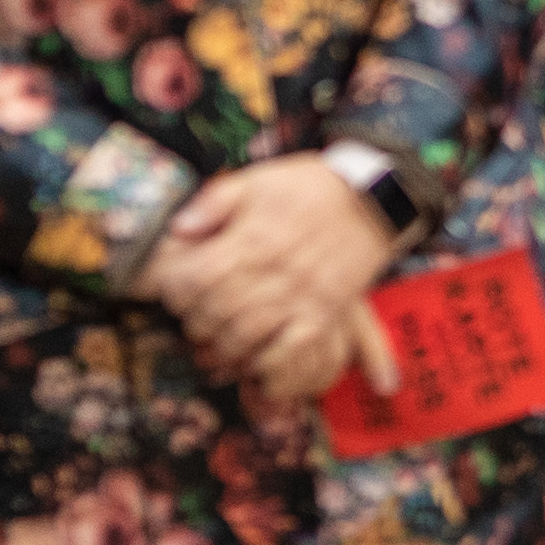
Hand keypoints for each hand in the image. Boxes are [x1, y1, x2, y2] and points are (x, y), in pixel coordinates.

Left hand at [146, 156, 400, 413]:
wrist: (371, 198)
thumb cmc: (309, 188)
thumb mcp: (257, 180)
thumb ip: (213, 203)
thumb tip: (178, 229)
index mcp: (251, 238)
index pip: (194, 278)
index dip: (173, 289)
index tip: (173, 288)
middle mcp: (272, 271)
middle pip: (214, 313)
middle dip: (194, 320)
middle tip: (193, 316)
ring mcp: (299, 296)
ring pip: (244, 338)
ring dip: (222, 344)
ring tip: (217, 336)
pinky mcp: (322, 315)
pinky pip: (287, 353)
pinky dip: (264, 363)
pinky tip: (254, 358)